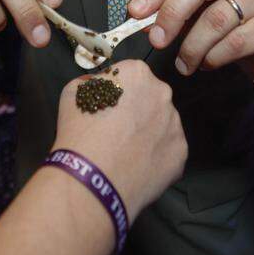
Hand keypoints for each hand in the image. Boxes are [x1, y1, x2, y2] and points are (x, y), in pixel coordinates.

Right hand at [51, 60, 186, 220]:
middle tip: (117, 130)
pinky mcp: (181, 153)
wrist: (91, 180)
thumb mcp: (72, 93)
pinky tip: (137, 165)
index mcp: (138, 74)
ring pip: (162, 124)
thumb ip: (91, 82)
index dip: (117, 91)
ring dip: (149, 132)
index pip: (130, 75)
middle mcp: (163, 94)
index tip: (107, 107)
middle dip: (138, 109)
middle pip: (151, 97)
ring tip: (127, 151)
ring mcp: (175, 125)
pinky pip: (168, 150)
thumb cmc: (79, 133)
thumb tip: (99, 86)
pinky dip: (156, 156)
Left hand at [130, 0, 253, 90]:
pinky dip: (214, 58)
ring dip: (192, 47)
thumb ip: (175, 14)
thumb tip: (142, 20)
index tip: (134, 13)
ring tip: (184, 64)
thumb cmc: (233, 30)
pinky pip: (236, 43)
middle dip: (172, 13)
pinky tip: (208, 64)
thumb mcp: (200, 17)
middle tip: (157, 41)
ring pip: (216, 19)